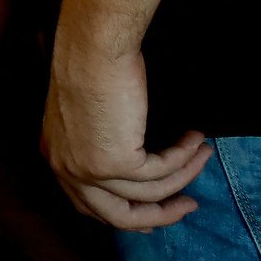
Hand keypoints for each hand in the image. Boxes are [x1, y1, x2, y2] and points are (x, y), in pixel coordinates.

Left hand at [42, 48, 209, 229]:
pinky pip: (160, 171)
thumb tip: (132, 163)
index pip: (90, 206)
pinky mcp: (115, 162)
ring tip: (203, 156)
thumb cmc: (91, 64)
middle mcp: (67, 170)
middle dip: (160, 215)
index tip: (154, 213)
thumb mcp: (85, 112)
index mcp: (57, 158)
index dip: (126, 215)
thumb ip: (98, 141)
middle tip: (189, 205)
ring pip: (148, 195)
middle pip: (119, 217)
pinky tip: (195, 140)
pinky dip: (183, 158)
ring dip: (183, 178)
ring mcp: (90, 170)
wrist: (93, 43)